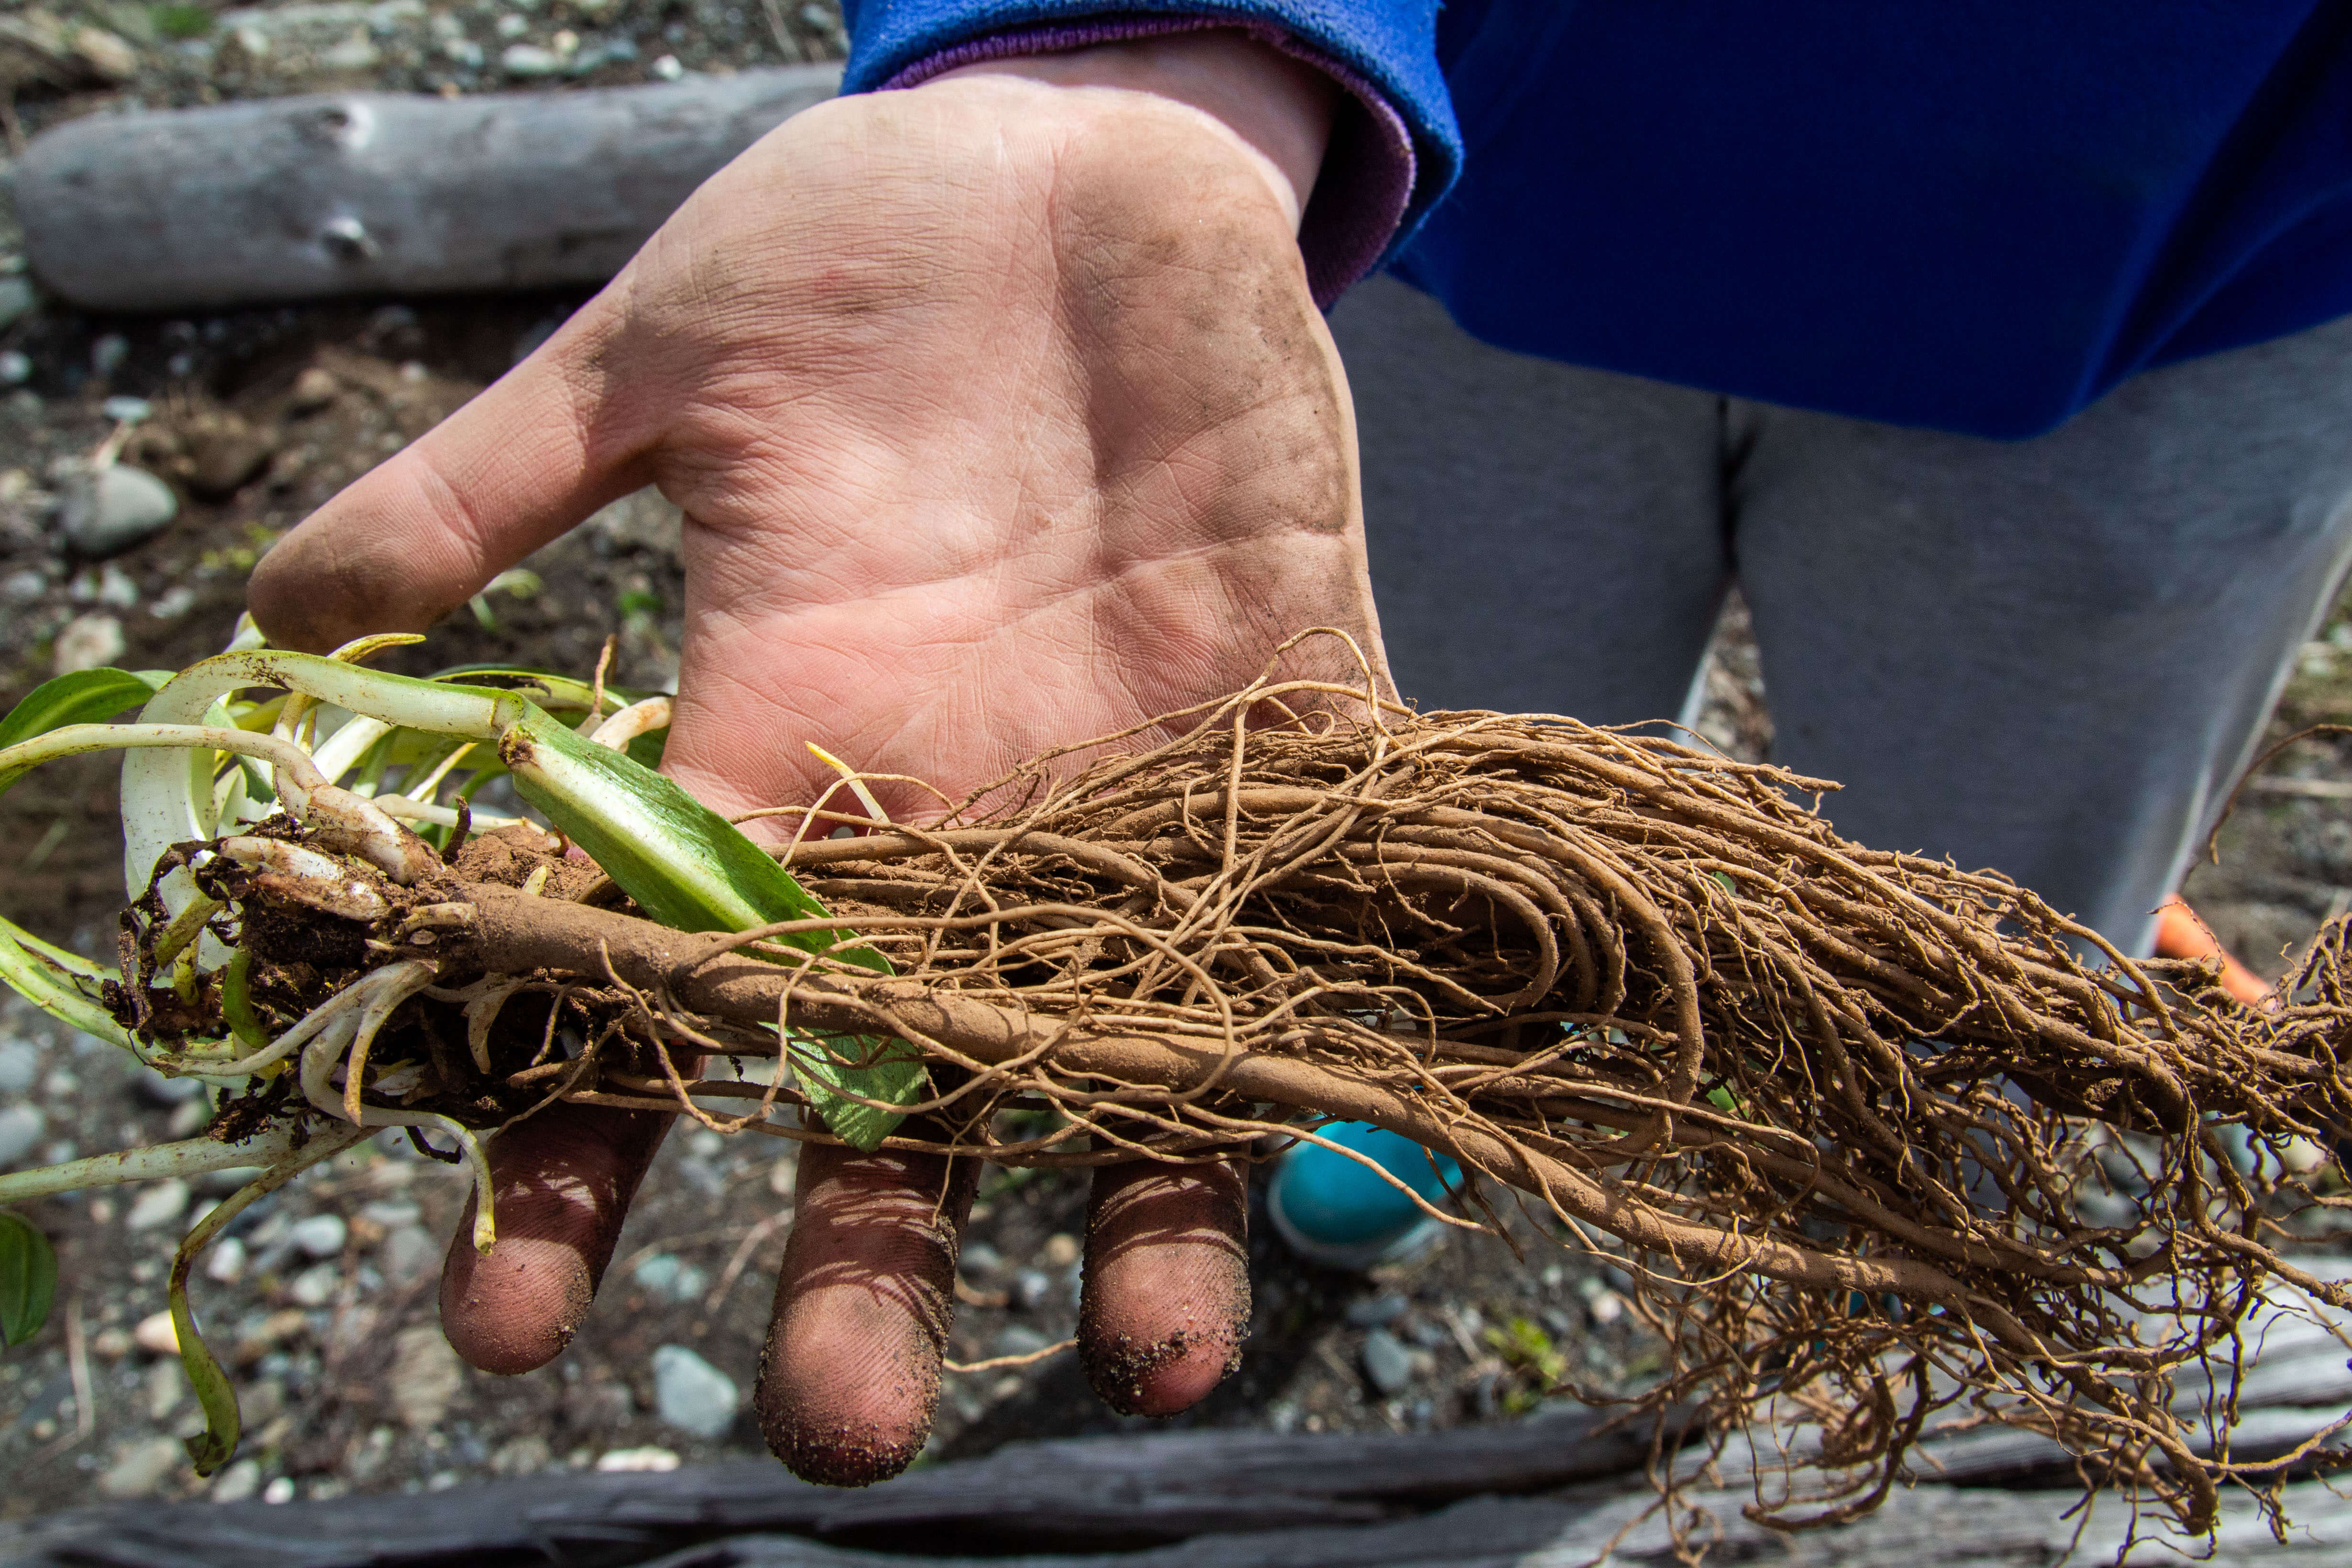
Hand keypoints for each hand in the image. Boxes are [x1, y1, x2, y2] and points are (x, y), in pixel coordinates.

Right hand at [248, 35, 1382, 1481]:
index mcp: (781, 763)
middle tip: (847, 1431)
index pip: (658, 1012)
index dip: (579, 1167)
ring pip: (1138, 1054)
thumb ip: (493, 486)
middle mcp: (958, 831)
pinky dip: (1378, 1014)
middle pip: (903, 1097)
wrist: (1072, 174)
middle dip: (875, 1264)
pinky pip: (1353, 903)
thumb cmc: (850, 253)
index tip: (511, 1323)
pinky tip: (1386, 1159)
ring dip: (1147, 1211)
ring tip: (1157, 1366)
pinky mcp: (1303, 721)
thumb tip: (277, 610)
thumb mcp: (659, 358)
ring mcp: (1137, 798)